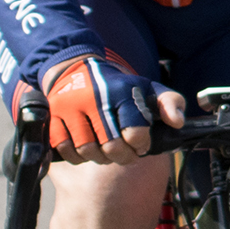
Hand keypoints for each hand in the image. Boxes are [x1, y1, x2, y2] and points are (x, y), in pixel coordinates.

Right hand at [36, 54, 162, 164]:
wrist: (74, 69)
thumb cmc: (117, 86)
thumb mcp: (148, 87)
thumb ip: (170, 103)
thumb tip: (177, 123)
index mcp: (122, 91)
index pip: (135, 132)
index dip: (141, 145)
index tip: (141, 145)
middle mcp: (95, 98)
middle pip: (112, 147)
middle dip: (123, 157)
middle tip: (126, 154)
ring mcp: (70, 108)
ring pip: (88, 151)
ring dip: (101, 158)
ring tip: (107, 151)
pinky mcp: (52, 116)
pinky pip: (65, 150)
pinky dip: (77, 156)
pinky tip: (87, 149)